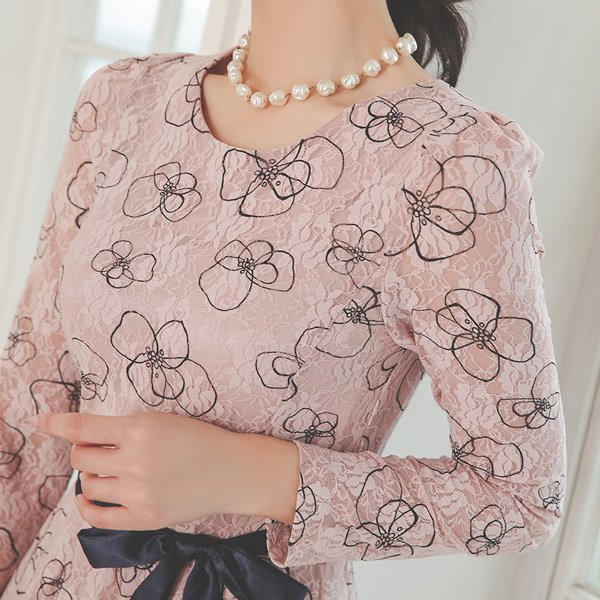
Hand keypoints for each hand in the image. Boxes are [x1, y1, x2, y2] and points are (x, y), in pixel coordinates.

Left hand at [30, 410, 250, 530]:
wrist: (233, 471)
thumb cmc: (200, 440)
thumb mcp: (163, 420)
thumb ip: (125, 428)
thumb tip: (86, 439)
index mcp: (141, 428)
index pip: (84, 426)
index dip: (57, 423)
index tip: (41, 422)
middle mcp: (136, 459)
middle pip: (81, 457)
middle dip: (83, 451)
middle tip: (98, 450)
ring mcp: (139, 492)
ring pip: (88, 484)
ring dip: (93, 475)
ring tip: (112, 471)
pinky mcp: (145, 517)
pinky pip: (98, 515)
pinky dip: (86, 504)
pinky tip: (90, 496)